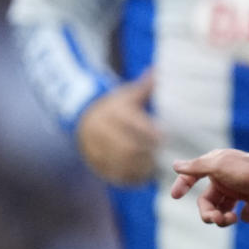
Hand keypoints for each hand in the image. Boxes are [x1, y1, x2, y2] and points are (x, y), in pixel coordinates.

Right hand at [75, 70, 158, 185]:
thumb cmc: (115, 105)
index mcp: (112, 112)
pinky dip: (128, 178)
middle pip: (126, 147)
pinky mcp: (93, 162)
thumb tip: (158, 70)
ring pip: (118, 163)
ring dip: (139, 167)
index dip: (150, 133)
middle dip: (146, 153)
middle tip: (164, 156)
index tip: (165, 137)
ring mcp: (94, 148)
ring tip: (156, 167)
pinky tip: (143, 177)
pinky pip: (110, 174)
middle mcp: (100, 130)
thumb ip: (145, 86)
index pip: (133, 124)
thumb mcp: (128, 93)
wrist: (83, 117)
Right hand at [171, 147, 248, 225]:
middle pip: (208, 202)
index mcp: (217, 167)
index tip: (175, 196)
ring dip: (224, 218)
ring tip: (232, 218)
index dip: (182, 184)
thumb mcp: (218, 166)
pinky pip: (246, 214)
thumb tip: (175, 165)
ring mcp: (243, 189)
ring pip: (224, 210)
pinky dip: (248, 215)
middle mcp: (228, 178)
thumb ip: (196, 167)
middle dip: (208, 213)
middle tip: (216, 219)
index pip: (193, 175)